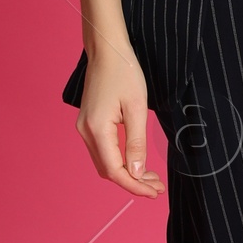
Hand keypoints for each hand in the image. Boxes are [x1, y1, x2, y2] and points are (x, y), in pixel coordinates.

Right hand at [77, 47, 164, 196]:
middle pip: (108, 170)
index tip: (154, 193)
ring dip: (127, 173)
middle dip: (133, 182)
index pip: (115, 171)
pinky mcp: (88, 123)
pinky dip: (119, 161)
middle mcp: (85, 131)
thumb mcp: (137, 108)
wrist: (107, 50)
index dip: (134, 186)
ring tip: (151, 178)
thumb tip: (136, 173)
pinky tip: (136, 162)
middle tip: (157, 187)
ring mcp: (84, 127)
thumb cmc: (124, 72)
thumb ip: (136, 143)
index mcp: (97, 129)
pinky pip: (103, 151)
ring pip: (105, 163)